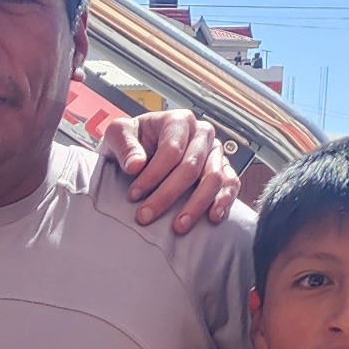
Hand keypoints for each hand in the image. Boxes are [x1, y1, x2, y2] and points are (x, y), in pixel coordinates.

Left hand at [102, 106, 240, 233]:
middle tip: (145, 216)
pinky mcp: (223, 169)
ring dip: (196, 205)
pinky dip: (224, 201)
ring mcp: (214, 152)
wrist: (142, 150)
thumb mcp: (117, 135)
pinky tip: (212, 217)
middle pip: (190, 167)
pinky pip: (231, 184)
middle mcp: (201, 133)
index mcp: (178, 120)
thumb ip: (124, 145)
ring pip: (213, 178)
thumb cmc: (131, 142)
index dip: (153, 174)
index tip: (133, 195)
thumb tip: (135, 165)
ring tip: (178, 227)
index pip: (171, 149)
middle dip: (167, 195)